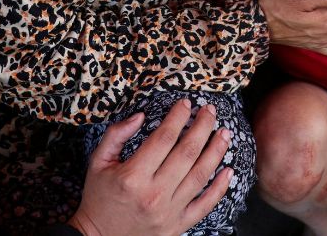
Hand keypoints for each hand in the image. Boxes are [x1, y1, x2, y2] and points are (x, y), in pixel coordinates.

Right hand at [68, 99, 232, 235]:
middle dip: (203, 127)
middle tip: (210, 111)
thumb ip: (116, 135)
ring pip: (200, 175)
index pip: (164, 138)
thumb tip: (139, 115)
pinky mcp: (178, 225)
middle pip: (188, 152)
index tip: (185, 103)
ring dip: (216, 151)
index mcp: (133, 176)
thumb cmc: (99, 197)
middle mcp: (154, 193)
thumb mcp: (98, 162)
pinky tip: (229, 170)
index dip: (178, 117)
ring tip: (225, 133)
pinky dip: (220, 187)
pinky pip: (205, 205)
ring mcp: (169, 212)